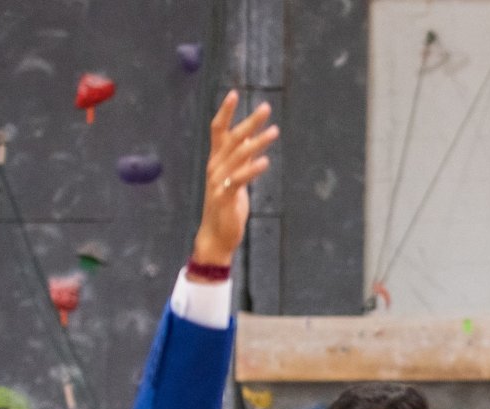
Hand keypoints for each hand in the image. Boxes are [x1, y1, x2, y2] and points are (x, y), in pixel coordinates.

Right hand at [193, 92, 277, 266]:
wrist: (217, 234)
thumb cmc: (227, 205)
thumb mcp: (236, 177)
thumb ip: (241, 159)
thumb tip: (251, 139)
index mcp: (216, 160)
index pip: (217, 130)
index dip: (224, 112)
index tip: (233, 93)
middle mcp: (215, 166)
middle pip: (231, 138)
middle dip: (249, 121)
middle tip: (266, 107)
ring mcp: (218, 181)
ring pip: (238, 156)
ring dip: (257, 142)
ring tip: (274, 131)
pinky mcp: (224, 196)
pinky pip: (239, 179)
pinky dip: (252, 169)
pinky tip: (265, 161)